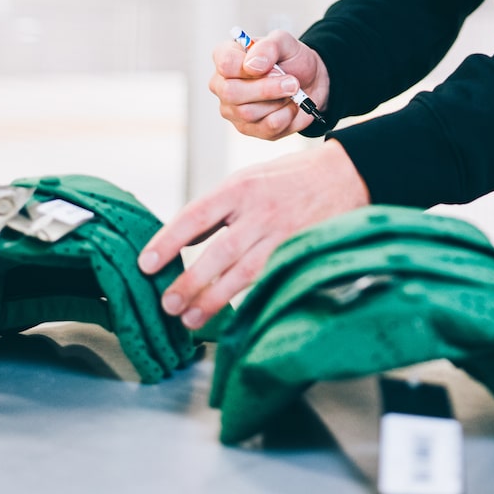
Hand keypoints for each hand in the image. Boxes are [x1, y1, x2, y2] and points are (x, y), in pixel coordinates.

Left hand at [139, 141, 368, 328]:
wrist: (348, 174)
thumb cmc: (291, 178)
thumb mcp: (250, 179)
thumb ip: (218, 208)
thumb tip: (184, 239)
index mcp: (240, 187)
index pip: (196, 216)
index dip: (168, 241)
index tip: (145, 264)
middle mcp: (260, 210)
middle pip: (218, 252)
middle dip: (189, 281)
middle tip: (166, 304)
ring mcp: (282, 233)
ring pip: (243, 272)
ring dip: (213, 299)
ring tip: (189, 319)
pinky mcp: (300, 251)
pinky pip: (269, 279)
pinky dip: (248, 298)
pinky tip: (233, 314)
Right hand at [210, 29, 329, 140]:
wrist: (310, 81)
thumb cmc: (291, 59)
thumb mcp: (285, 42)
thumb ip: (268, 46)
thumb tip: (252, 65)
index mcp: (226, 57)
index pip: (225, 64)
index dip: (249, 66)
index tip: (272, 66)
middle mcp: (222, 85)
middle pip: (231, 92)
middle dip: (267, 88)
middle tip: (292, 82)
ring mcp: (233, 110)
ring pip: (249, 113)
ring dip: (279, 101)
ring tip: (291, 91)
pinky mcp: (249, 129)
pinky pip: (267, 127)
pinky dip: (287, 115)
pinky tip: (290, 105)